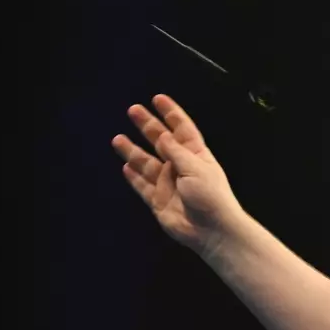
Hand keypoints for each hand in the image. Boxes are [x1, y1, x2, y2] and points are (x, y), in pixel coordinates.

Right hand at [111, 94, 243, 253]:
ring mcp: (169, 185)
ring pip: (147, 164)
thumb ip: (176, 152)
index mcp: (196, 156)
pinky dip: (134, 177)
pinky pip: (143, 187)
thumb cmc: (210, 196)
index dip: (171, 114)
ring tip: (117, 138)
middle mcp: (181, 168)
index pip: (182, 130)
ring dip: (133, 151)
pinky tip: (126, 167)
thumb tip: (162, 135)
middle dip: (148, 126)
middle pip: (161, 142)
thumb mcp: (195, 168)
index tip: (158, 98)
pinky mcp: (159, 202)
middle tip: (133, 110)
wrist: (212, 231)